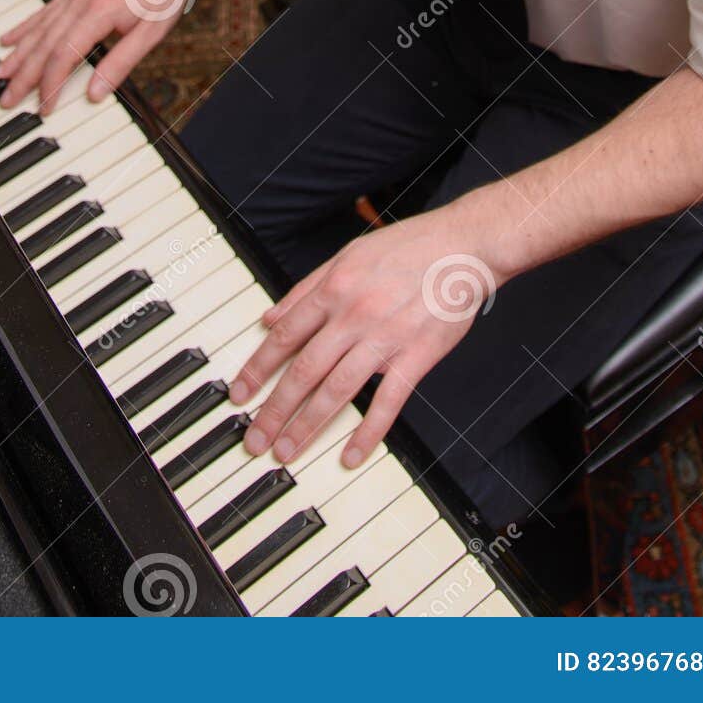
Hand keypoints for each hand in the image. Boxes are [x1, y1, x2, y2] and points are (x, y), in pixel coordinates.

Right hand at [0, 0, 200, 114]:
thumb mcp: (153, 31)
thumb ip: (121, 63)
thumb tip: (94, 94)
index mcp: (99, 12)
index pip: (64, 55)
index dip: (51, 84)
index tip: (43, 108)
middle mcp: (81, 1)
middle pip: (44, 44)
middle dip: (22, 75)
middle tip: (5, 100)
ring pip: (39, 28)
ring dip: (17, 54)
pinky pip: (45, 11)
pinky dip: (25, 27)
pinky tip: (9, 38)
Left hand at [228, 206, 498, 471]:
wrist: (462, 247)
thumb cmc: (406, 248)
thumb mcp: (348, 255)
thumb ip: (306, 288)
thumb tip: (270, 318)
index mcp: (334, 288)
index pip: (284, 336)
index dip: (258, 369)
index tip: (240, 394)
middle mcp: (353, 315)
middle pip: (304, 370)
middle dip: (274, 410)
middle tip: (255, 439)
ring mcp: (385, 338)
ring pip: (336, 390)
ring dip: (307, 425)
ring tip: (287, 451)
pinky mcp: (416, 356)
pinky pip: (388, 401)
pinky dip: (368, 431)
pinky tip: (351, 455)